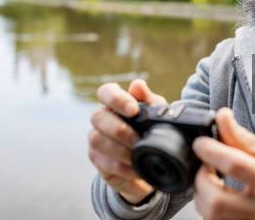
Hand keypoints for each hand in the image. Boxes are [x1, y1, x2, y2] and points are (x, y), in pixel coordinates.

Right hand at [88, 79, 166, 203]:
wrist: (151, 164)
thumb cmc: (151, 132)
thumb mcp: (157, 115)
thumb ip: (149, 99)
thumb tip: (137, 85)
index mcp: (116, 102)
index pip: (106, 92)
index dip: (117, 99)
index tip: (134, 110)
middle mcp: (102, 118)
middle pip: (98, 117)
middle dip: (120, 129)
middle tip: (138, 139)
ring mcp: (97, 139)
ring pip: (97, 140)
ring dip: (120, 150)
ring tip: (138, 156)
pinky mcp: (98, 161)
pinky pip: (104, 163)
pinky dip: (122, 167)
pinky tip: (135, 168)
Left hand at [192, 108, 254, 219]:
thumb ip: (243, 138)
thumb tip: (221, 117)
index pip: (235, 165)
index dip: (211, 151)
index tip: (201, 143)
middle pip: (216, 201)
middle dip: (202, 179)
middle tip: (205, 165)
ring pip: (212, 218)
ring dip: (203, 196)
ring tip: (210, 180)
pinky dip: (210, 210)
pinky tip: (217, 197)